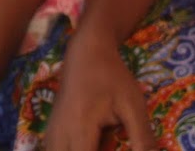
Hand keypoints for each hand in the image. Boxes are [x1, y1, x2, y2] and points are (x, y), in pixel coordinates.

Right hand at [44, 30, 153, 150]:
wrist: (85, 53)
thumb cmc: (112, 76)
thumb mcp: (133, 105)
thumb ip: (142, 138)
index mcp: (80, 130)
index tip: (116, 148)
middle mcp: (59, 137)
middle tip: (110, 145)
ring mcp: (52, 137)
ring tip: (105, 142)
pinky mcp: (51, 136)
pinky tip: (96, 143)